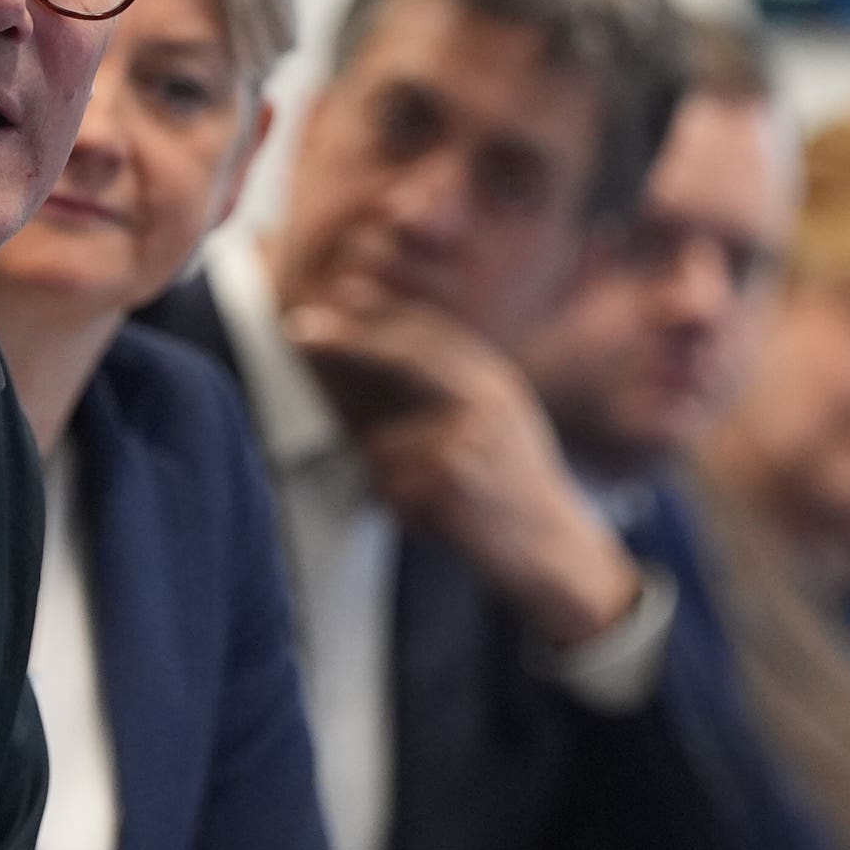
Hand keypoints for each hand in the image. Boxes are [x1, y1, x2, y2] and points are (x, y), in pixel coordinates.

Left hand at [285, 298, 640, 645]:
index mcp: (492, 379)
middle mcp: (485, 396)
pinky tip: (440, 524)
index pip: (427, 331)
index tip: (332, 298)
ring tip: (437, 505)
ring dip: (391, 484)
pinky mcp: (452, 472)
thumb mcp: (491, 428)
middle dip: (346, 341)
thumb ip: (446, 393)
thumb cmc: (512, 494)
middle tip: (294, 331)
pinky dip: (402, 512)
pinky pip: (389, 486)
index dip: (376, 313)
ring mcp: (469, 431)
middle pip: (402, 355)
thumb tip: (369, 364)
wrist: (555, 551)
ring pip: (382, 446)